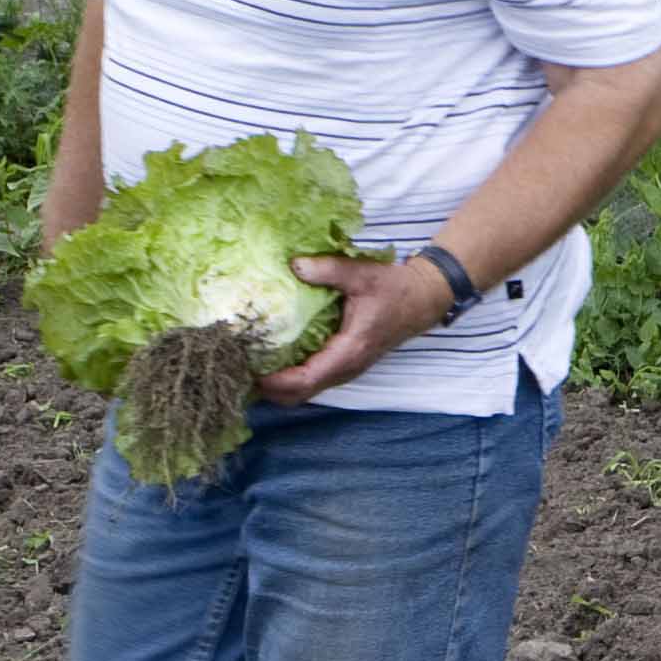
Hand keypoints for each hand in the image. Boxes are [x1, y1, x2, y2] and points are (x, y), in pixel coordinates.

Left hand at [252, 253, 454, 403]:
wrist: (423, 299)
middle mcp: (346, 368)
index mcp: (349, 351)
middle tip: (237, 369)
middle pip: (299, 395)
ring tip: (249, 365)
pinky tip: (272, 359)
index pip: (305, 380)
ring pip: (305, 391)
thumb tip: (293, 265)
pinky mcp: (345, 364)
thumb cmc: (395, 288)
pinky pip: (312, 380)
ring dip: (278, 385)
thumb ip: (328, 270)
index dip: (274, 382)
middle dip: (268, 389)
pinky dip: (290, 377)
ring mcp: (346, 369)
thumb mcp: (362, 274)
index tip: (247, 370)